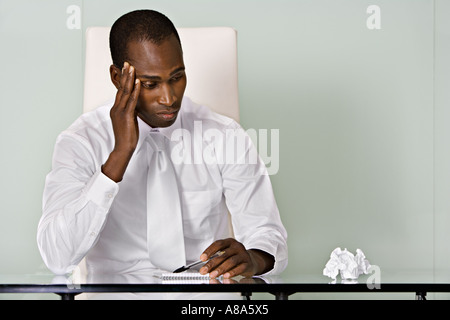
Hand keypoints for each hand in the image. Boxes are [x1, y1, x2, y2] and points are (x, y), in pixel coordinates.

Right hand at [101, 62, 140, 181]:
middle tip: (127, 62)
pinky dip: (135, 90)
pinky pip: (131, 100)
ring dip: (129, 79)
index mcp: (116, 109)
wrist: (123, 147)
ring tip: (132, 67)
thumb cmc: (128, 136)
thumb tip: (136, 104)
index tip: (126, 69)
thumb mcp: (129, 120)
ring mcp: (120, 111)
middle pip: (120, 88)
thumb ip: (131, 111)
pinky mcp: (126, 116)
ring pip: (125, 92)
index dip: (123, 79)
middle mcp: (116, 108)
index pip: (120, 91)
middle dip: (124, 75)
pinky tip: (139, 82)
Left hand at [199, 238, 273, 278]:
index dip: (209, 251)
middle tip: (204, 270)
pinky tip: (226, 276)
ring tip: (213, 275)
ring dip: (220, 269)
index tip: (202, 258)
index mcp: (229, 242)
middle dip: (212, 264)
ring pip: (230, 261)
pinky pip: (239, 268)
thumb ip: (217, 258)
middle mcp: (237, 246)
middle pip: (223, 254)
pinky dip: (232, 272)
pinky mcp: (248, 263)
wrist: (251, 261)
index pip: (218, 244)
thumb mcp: (226, 253)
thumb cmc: (235, 256)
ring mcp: (243, 254)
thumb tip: (206, 267)